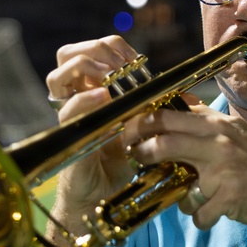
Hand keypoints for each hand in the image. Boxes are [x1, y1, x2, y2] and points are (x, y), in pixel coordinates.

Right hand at [45, 36, 140, 211]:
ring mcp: (68, 117)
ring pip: (59, 76)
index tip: (136, 60)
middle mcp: (74, 100)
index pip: (91, 53)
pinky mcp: (67, 137)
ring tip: (111, 75)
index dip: (112, 48)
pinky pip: (68, 111)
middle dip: (96, 50)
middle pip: (68, 55)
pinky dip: (85, 99)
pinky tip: (103, 96)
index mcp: (91, 92)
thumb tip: (187, 96)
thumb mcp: (140, 131)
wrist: (103, 198)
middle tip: (122, 65)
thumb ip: (154, 110)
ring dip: (87, 67)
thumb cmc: (120, 163)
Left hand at [122, 103, 246, 240]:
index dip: (143, 122)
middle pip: (165, 140)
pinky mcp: (228, 196)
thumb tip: (166, 121)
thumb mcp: (234, 133)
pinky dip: (202, 218)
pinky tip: (213, 213)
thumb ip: (204, 126)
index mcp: (218, 123)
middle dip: (142, 150)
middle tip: (135, 157)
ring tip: (191, 198)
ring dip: (180, 197)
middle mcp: (219, 140)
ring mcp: (223, 168)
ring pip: (181, 184)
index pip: (171, 114)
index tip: (130, 132)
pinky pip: (198, 212)